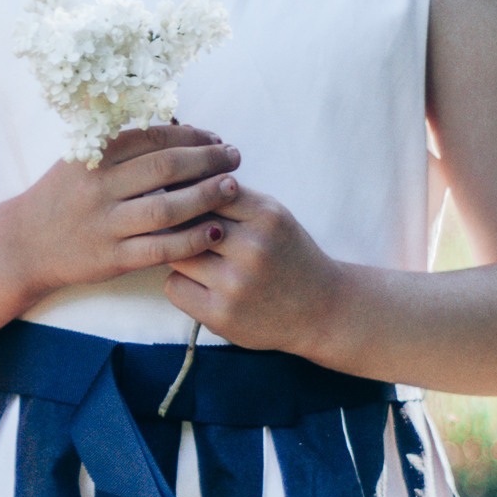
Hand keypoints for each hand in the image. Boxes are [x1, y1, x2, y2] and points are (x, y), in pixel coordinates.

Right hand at [12, 122, 242, 300]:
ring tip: (232, 188)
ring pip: (165, 210)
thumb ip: (121, 144)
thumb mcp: (80, 159)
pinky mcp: (111, 259)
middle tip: (234, 158)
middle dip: (207, 160)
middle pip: (164, 168)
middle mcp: (97, 188)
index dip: (191, 136)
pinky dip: (191, 240)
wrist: (25, 244)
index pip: (152, 138)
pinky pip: (160, 249)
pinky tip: (215, 231)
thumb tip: (179, 126)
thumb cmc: (63, 197)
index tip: (215, 139)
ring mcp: (104, 225)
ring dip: (205, 197)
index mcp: (93, 157)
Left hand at [166, 185, 350, 357]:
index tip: (185, 201)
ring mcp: (236, 283)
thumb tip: (174, 181)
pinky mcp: (221, 315)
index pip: (207, 190)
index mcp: (267, 215)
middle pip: (186, 221)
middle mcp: (253, 247)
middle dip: (181, 225)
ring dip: (180, 255)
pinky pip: (174, 287)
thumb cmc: (288, 257)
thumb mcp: (273, 217)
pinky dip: (182, 284)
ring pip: (176, 254)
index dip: (190, 195)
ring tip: (199, 261)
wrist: (321, 311)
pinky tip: (202, 286)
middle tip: (185, 233)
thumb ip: (232, 198)